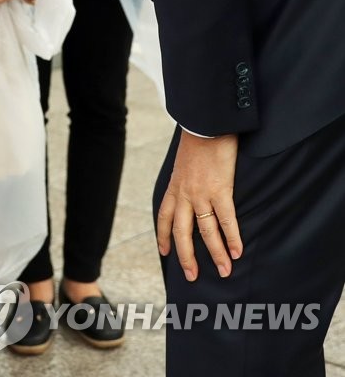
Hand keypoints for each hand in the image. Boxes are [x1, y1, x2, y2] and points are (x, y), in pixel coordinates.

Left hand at [156, 131, 241, 281]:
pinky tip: (238, 251)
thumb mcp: (183, 162)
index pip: (163, 216)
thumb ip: (186, 179)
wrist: (206, 124)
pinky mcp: (220, 190)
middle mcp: (184, 194)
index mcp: (174, 186)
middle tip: (192, 276)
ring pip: (206, 232)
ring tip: (224, 271)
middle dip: (187, 256)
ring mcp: (201, 193)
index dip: (163, 236)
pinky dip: (233, 238)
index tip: (164, 252)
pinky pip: (226, 220)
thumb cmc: (198, 140)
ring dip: (217, 254)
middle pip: (181, 232)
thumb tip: (192, 187)